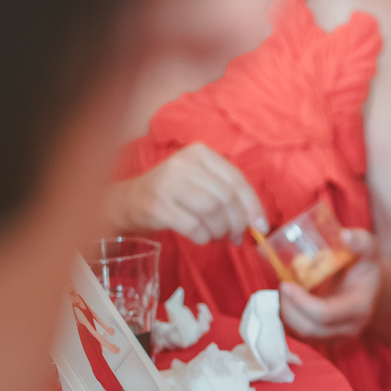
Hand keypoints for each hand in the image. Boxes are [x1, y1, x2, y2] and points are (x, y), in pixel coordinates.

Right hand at [109, 143, 266, 244]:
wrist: (129, 200)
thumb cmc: (174, 194)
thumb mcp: (201, 182)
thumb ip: (228, 195)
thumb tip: (257, 223)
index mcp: (200, 153)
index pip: (237, 180)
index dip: (253, 206)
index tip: (261, 227)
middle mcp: (183, 163)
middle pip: (226, 197)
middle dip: (237, 222)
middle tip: (236, 236)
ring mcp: (168, 183)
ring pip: (212, 211)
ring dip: (220, 230)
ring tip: (217, 236)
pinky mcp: (157, 205)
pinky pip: (194, 226)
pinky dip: (204, 237)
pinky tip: (202, 238)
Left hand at [279, 229, 381, 341]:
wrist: (369, 287)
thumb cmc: (365, 265)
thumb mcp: (369, 248)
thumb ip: (361, 240)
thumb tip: (344, 236)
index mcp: (359, 307)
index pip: (325, 314)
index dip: (301, 302)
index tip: (286, 284)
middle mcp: (350, 328)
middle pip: (310, 328)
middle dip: (289, 309)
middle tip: (281, 287)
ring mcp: (338, 338)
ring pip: (302, 335)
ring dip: (286, 315)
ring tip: (284, 293)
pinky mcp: (326, 341)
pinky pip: (300, 338)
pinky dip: (289, 321)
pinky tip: (288, 303)